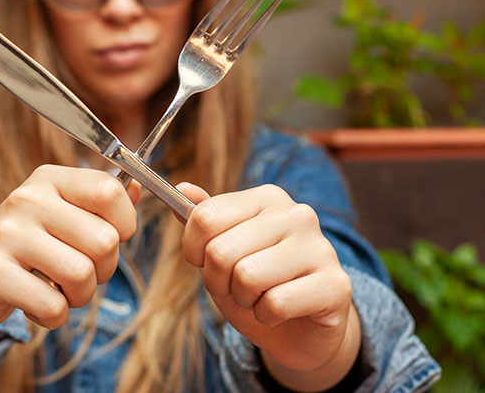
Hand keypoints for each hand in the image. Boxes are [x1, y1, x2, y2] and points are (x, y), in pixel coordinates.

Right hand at [0, 165, 138, 330]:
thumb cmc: (24, 244)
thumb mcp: (59, 212)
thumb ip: (99, 203)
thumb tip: (139, 187)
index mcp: (50, 180)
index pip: (109, 191)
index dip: (125, 223)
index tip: (109, 238)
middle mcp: (27, 199)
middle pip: (104, 240)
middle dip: (104, 269)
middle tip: (81, 274)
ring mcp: (8, 235)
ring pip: (82, 275)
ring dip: (80, 296)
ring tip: (60, 290)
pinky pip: (53, 306)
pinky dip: (55, 316)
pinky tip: (37, 305)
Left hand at [178, 183, 359, 389]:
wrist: (300, 330)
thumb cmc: (256, 284)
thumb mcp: (220, 250)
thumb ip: (203, 220)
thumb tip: (182, 189)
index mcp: (267, 198)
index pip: (205, 216)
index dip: (192, 249)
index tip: (202, 262)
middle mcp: (297, 214)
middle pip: (220, 250)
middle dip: (217, 280)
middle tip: (235, 286)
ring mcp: (321, 247)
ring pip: (247, 277)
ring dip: (243, 299)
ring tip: (259, 297)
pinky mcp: (337, 285)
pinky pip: (275, 304)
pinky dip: (266, 316)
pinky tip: (279, 312)